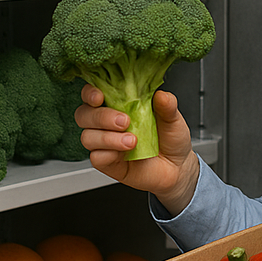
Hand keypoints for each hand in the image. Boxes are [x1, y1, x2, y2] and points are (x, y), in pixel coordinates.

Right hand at [74, 84, 199, 214]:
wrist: (177, 167)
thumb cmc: (170, 138)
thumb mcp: (173, 119)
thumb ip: (167, 106)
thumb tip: (161, 95)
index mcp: (119, 104)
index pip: (93, 93)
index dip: (90, 93)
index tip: (99, 96)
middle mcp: (107, 122)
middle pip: (84, 114)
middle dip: (101, 116)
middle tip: (125, 121)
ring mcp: (105, 143)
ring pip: (87, 137)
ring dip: (107, 138)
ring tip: (132, 141)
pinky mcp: (107, 162)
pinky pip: (96, 158)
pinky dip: (107, 154)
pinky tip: (123, 153)